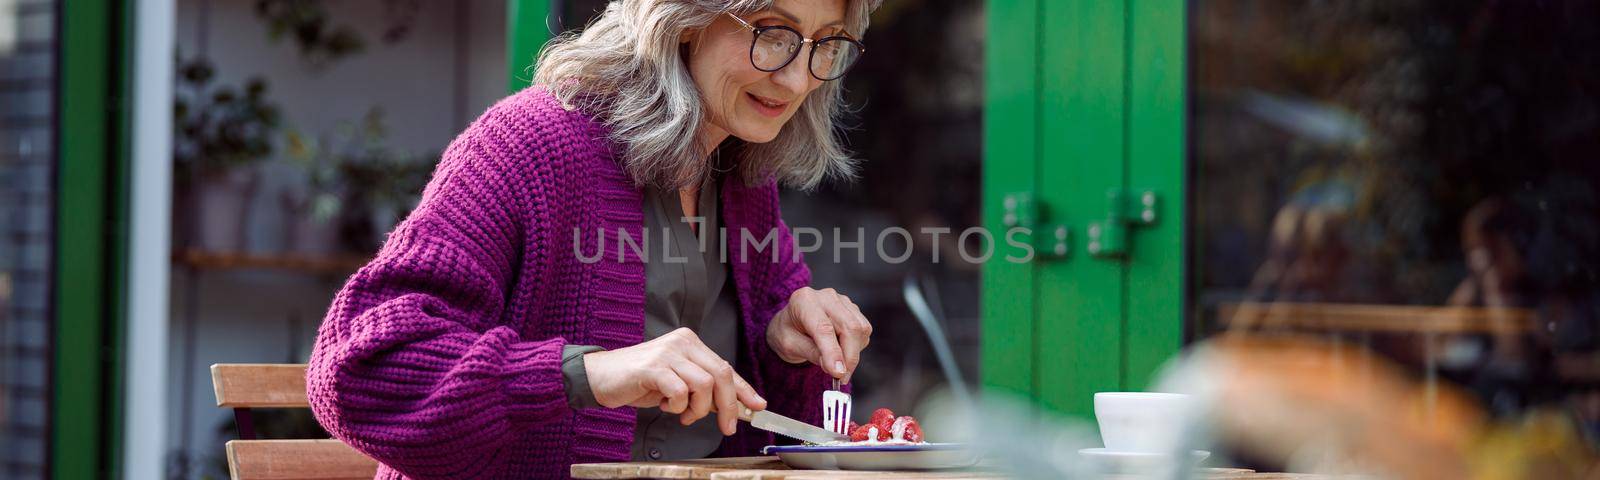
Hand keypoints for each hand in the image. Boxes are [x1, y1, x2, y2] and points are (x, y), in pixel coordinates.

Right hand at [584, 328, 766, 434]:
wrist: (602, 377)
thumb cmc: (641, 381)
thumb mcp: (678, 384)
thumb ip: (703, 390)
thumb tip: (733, 406)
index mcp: (691, 343)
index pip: (726, 367)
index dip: (744, 389)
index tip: (758, 406)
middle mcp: (682, 343)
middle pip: (720, 374)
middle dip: (728, 405)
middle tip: (726, 426)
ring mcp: (668, 352)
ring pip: (703, 384)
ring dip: (697, 408)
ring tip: (682, 413)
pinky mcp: (653, 367)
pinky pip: (679, 391)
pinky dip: (677, 406)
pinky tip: (664, 405)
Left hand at [766, 287, 872, 382]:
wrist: (792, 322)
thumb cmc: (788, 332)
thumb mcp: (790, 346)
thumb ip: (812, 353)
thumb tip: (836, 367)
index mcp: (804, 301)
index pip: (824, 328)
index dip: (833, 352)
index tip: (838, 373)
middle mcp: (826, 296)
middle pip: (849, 327)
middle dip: (849, 357)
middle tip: (841, 378)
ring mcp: (842, 301)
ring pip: (860, 329)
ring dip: (853, 353)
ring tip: (836, 364)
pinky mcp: (853, 309)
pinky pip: (863, 331)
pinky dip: (856, 347)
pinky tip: (841, 350)